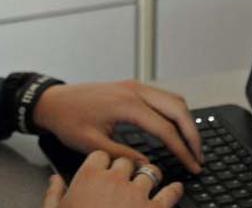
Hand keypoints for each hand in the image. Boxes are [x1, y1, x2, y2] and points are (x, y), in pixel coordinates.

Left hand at [33, 80, 202, 173]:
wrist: (53, 101)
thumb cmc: (68, 119)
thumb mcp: (94, 144)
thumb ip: (125, 155)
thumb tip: (149, 167)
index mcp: (127, 104)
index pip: (166, 129)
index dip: (183, 150)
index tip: (192, 165)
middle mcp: (135, 90)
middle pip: (179, 109)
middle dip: (193, 134)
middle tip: (199, 156)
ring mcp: (134, 86)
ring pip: (174, 99)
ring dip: (187, 121)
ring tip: (192, 144)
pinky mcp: (132, 87)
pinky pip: (163, 96)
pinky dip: (176, 112)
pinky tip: (177, 128)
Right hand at [42, 152, 182, 207]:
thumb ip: (54, 194)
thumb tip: (55, 180)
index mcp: (89, 177)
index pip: (101, 156)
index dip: (103, 163)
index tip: (105, 170)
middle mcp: (114, 181)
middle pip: (125, 162)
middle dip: (126, 169)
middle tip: (126, 179)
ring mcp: (136, 195)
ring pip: (149, 172)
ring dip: (150, 175)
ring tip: (151, 179)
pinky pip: (170, 194)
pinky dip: (174, 190)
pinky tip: (176, 189)